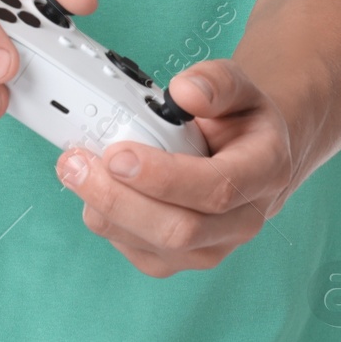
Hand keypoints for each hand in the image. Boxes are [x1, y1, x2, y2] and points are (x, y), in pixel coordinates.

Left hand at [54, 59, 297, 277]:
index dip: (163, 177)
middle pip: (179, 230)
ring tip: (75, 170)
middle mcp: (244, 220)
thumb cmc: (241, 120)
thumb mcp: (240, 86)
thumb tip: (183, 92)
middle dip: (119, 199)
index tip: (118, 155)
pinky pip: (140, 254)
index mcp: (265, 172)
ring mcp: (213, 247)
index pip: (217, 188)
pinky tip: (95, 190)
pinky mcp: (183, 258)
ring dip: (105, 211)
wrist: (253, 155)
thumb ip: (216, 82)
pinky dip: (109, 223)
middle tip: (77, 164)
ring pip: (154, 248)